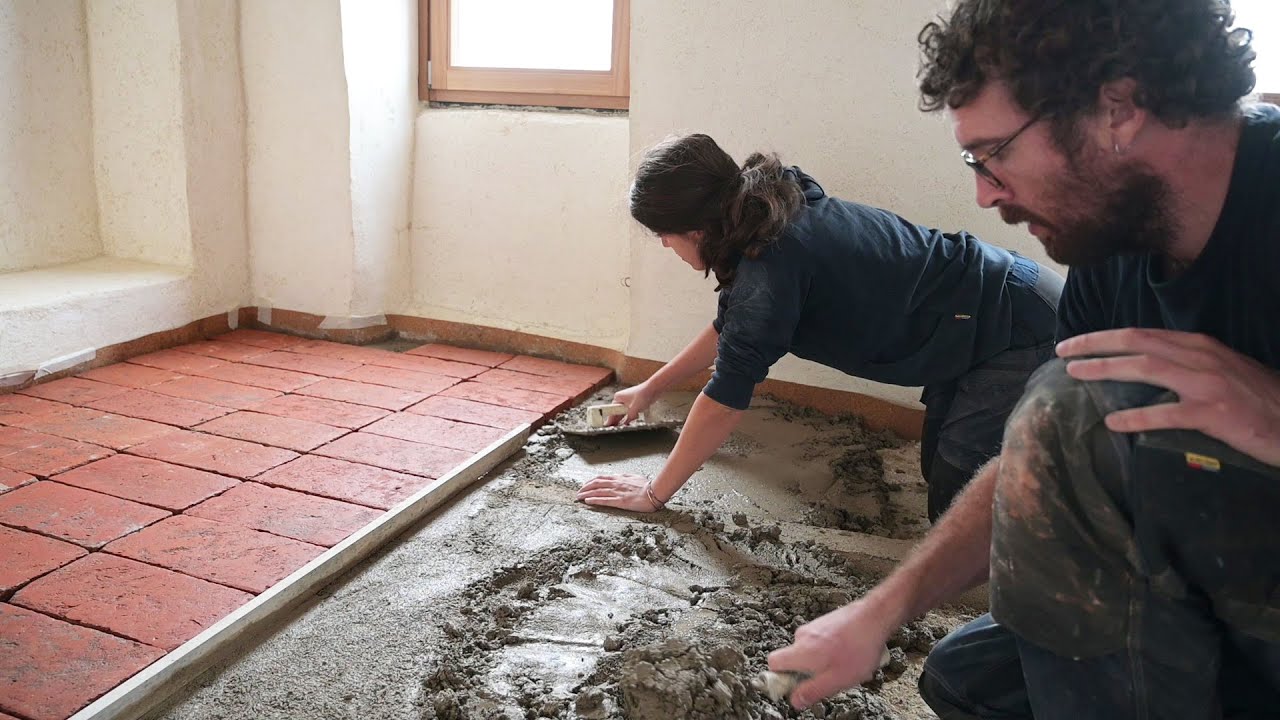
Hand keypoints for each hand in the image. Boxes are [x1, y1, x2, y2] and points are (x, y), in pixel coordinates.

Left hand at [575, 473, 664, 512]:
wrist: (655, 491)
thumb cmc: (648, 485)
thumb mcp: (635, 477)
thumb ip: (626, 477)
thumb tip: (620, 476)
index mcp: (619, 478)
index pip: (601, 478)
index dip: (590, 481)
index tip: (585, 485)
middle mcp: (616, 484)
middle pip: (596, 484)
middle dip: (585, 488)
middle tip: (578, 493)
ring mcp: (617, 492)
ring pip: (597, 492)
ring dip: (586, 494)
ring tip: (579, 497)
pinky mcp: (620, 501)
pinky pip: (604, 500)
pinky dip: (594, 500)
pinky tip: (587, 501)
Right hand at [608, 384, 656, 425]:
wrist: (654, 389)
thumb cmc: (643, 395)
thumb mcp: (634, 409)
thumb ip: (628, 418)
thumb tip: (623, 424)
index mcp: (618, 398)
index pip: (611, 411)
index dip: (610, 420)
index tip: (607, 426)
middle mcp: (621, 399)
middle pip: (617, 413)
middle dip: (617, 421)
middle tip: (614, 429)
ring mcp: (627, 401)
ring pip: (623, 413)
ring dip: (625, 419)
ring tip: (622, 427)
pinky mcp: (633, 403)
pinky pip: (629, 412)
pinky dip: (631, 417)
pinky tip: (632, 420)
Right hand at [766, 599, 897, 708]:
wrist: (874, 617)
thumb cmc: (857, 649)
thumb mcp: (836, 680)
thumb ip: (812, 691)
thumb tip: (795, 700)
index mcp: (801, 652)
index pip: (773, 662)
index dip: (780, 677)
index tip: (795, 686)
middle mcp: (803, 636)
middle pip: (794, 658)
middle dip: (809, 671)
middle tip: (830, 677)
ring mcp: (814, 626)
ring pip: (811, 651)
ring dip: (824, 660)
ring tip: (846, 664)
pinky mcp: (826, 621)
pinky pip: (822, 641)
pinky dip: (833, 649)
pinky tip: (851, 652)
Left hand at [1058, 328, 1279, 465]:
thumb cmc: (1257, 399)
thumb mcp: (1220, 372)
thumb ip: (1185, 366)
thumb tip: (1143, 369)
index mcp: (1199, 346)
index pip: (1142, 334)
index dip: (1104, 337)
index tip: (1073, 343)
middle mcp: (1201, 357)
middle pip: (1137, 342)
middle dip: (1095, 345)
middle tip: (1062, 353)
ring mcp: (1208, 384)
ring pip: (1147, 368)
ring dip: (1106, 369)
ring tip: (1075, 375)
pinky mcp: (1216, 414)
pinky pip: (1168, 414)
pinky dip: (1138, 417)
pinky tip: (1114, 423)